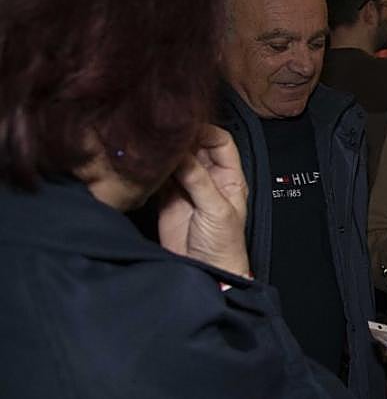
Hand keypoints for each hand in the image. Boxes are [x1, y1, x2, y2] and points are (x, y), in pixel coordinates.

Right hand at [158, 125, 250, 276]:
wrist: (207, 271)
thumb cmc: (224, 244)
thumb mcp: (216, 209)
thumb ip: (199, 180)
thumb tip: (182, 153)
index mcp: (229, 177)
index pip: (220, 142)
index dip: (205, 132)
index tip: (187, 127)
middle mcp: (209, 178)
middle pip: (195, 147)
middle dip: (181, 139)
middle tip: (163, 134)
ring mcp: (187, 188)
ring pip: (175, 160)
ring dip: (165, 153)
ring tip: (151, 145)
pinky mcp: (167, 199)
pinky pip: (159, 177)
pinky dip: (151, 169)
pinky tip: (144, 163)